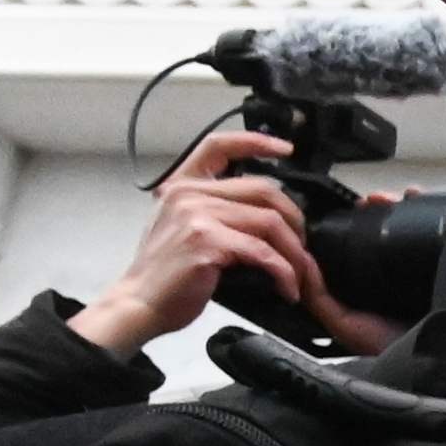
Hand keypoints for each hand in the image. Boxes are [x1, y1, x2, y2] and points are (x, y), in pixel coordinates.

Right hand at [79, 131, 329, 351]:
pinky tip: (288, 289)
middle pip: (263, 190)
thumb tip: (266, 213)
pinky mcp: (207, 241)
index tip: (285, 149)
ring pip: (270, 222)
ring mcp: (196, 215)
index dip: (256, 142)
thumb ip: (214, 208)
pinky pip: (264, 253)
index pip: (218, 146)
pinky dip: (285, 273)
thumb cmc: (167, 273)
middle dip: (295, 220)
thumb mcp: (182, 227)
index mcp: (182, 185)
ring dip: (295, 253)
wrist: (141, 303)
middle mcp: (188, 193)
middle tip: (303, 247)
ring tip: (300, 274)